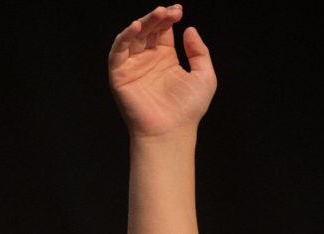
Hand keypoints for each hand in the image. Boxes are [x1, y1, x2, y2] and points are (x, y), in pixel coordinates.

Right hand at [109, 6, 214, 139]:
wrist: (171, 132)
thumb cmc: (188, 110)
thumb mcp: (204, 76)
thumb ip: (200, 52)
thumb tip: (190, 29)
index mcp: (164, 58)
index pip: (162, 29)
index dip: (168, 17)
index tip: (178, 11)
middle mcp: (147, 59)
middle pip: (148, 29)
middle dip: (157, 17)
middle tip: (168, 11)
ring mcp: (132, 66)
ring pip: (133, 35)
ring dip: (143, 22)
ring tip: (157, 14)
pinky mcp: (119, 75)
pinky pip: (118, 50)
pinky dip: (125, 36)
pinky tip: (136, 26)